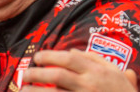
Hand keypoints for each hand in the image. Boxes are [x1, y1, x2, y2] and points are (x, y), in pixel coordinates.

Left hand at [19, 49, 137, 91]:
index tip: (38, 57)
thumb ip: (96, 59)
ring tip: (24, 90)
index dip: (50, 56)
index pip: (69, 58)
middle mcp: (89, 84)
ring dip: (34, 91)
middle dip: (37, 72)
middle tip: (27, 73)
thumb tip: (73, 51)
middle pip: (57, 75)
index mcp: (98, 71)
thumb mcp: (116, 73)